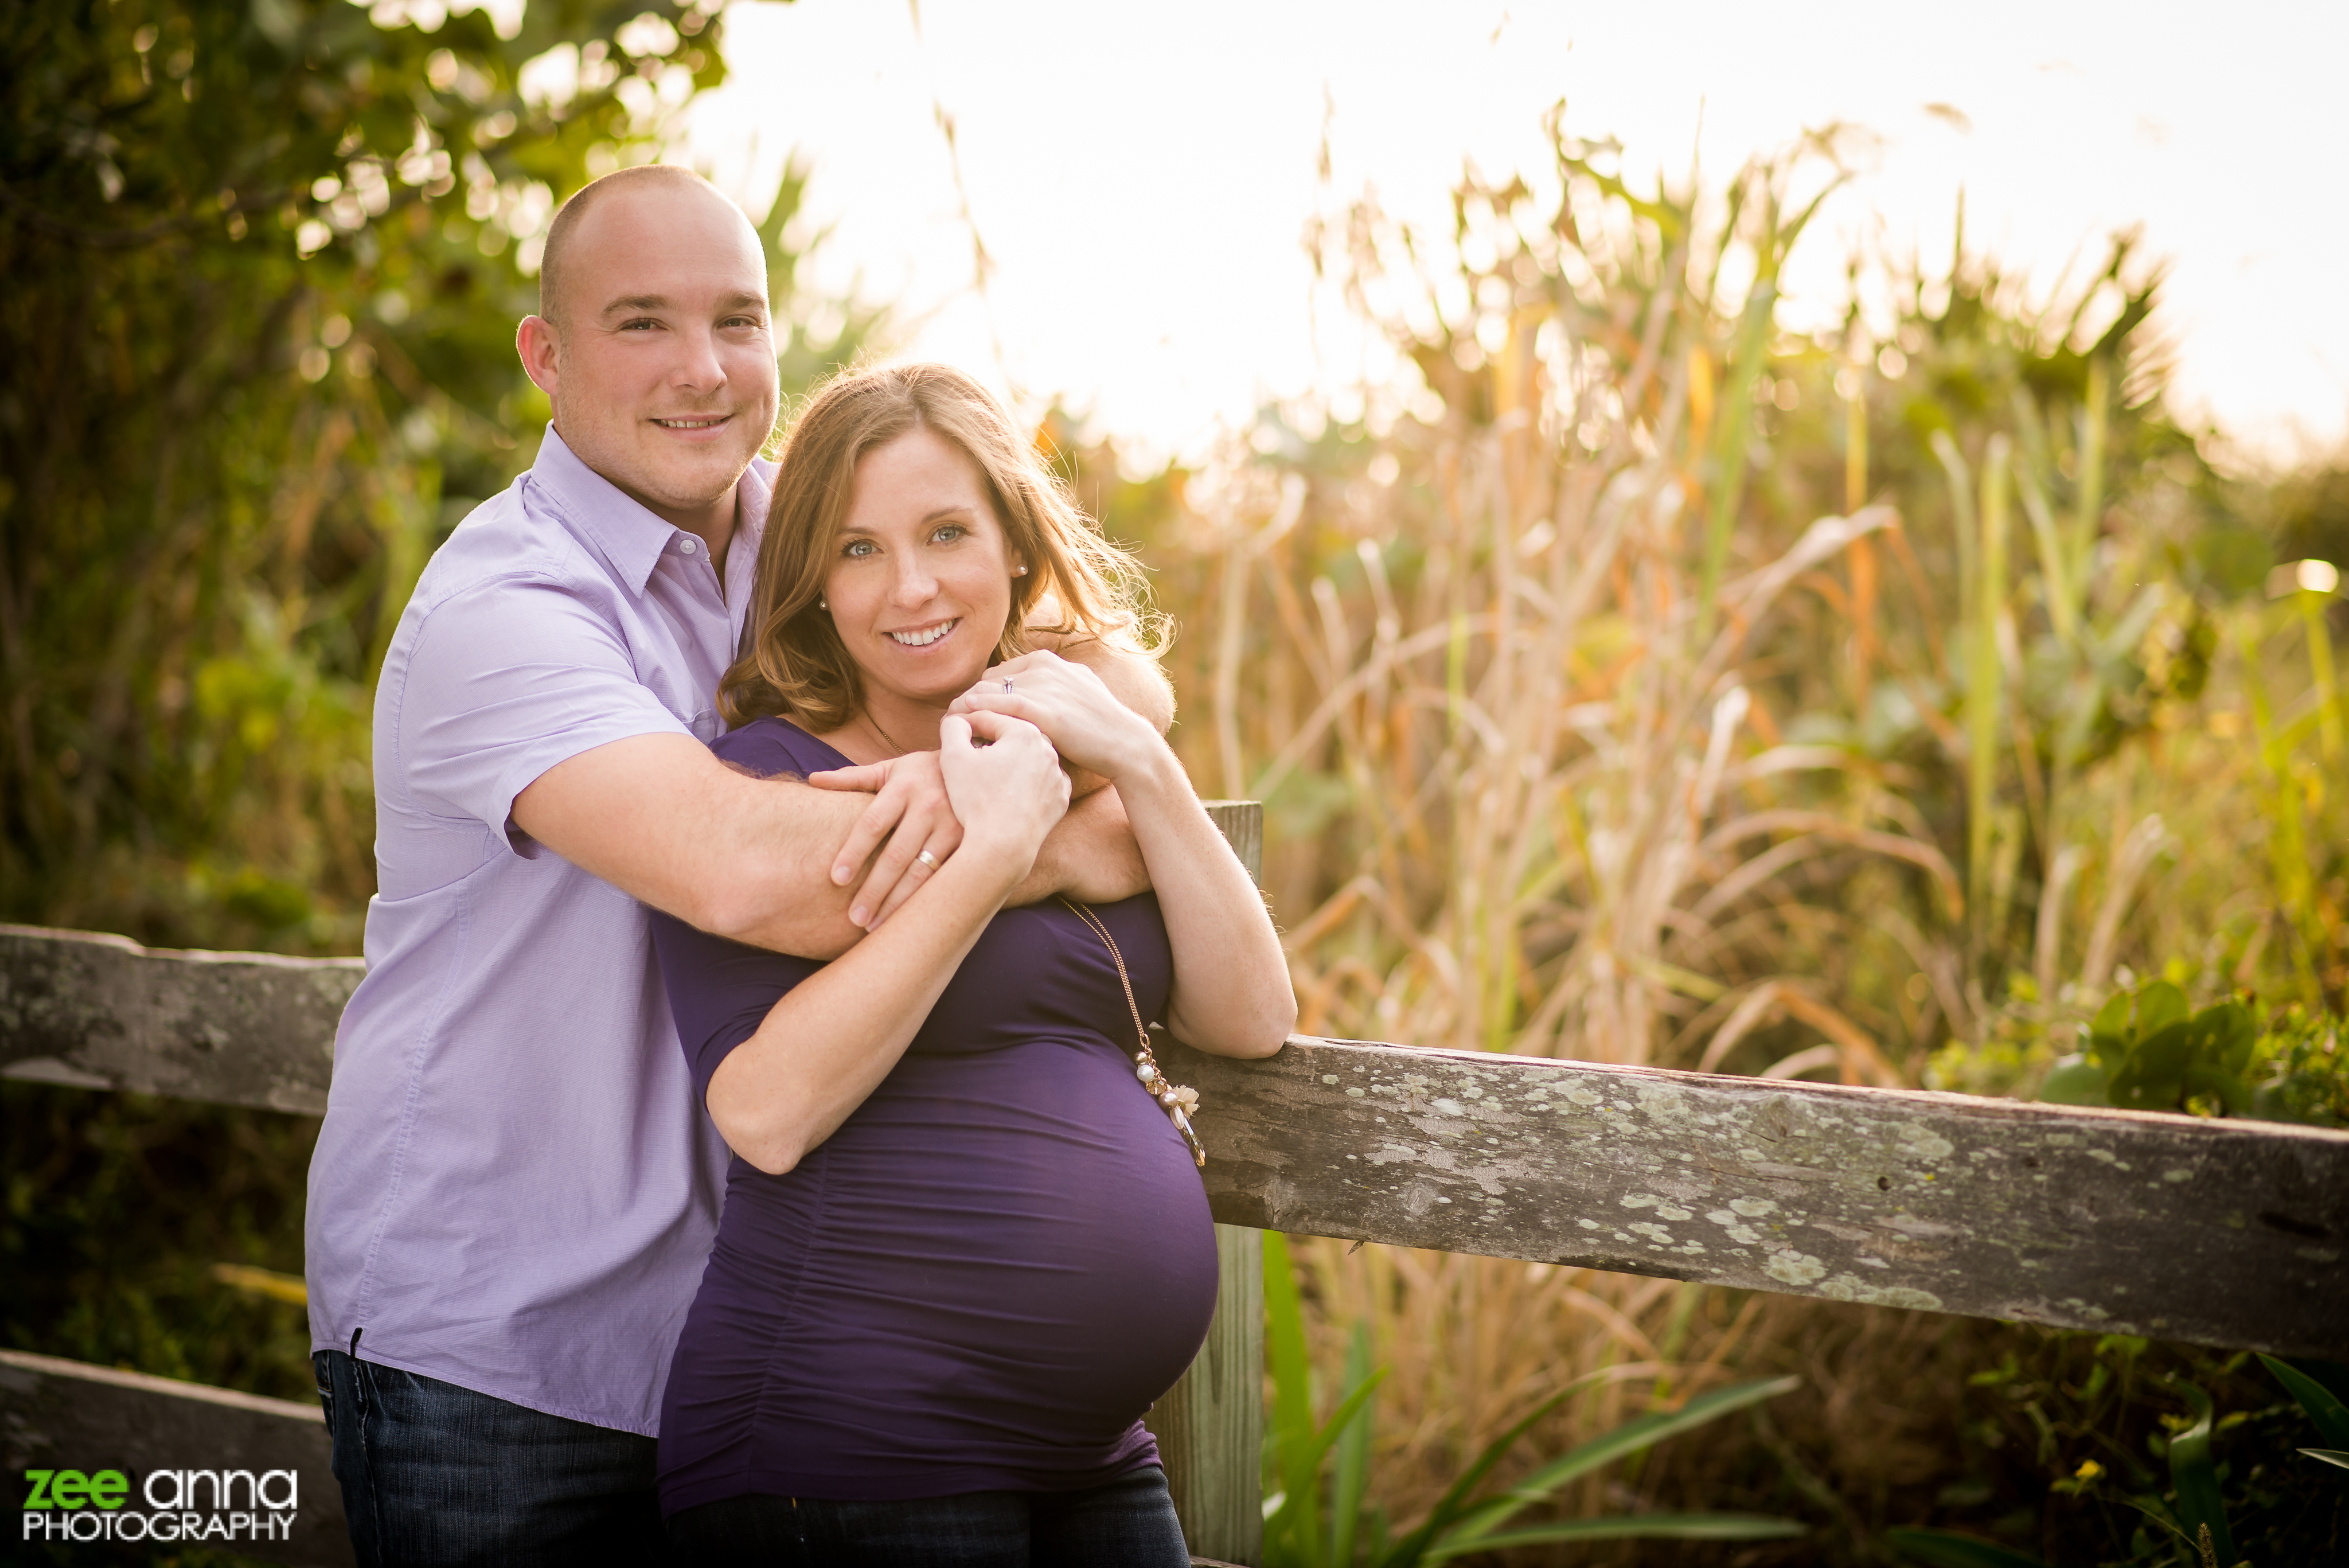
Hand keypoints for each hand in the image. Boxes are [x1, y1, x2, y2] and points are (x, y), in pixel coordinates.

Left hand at [806, 748, 963, 929]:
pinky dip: (927, 898)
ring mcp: (955, 825)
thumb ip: (853, 778)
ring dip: (899, 902)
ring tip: (876, 927)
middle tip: (854, 918)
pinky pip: (946, 877)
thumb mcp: (891, 769)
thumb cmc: (925, 772)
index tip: (836, 880)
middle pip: (896, 855)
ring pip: (922, 871)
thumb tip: (812, 781)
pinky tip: (912, 917)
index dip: (853, 853)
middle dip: (874, 890)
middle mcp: (929, 805)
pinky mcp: (974, 843)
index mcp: (903, 786)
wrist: (985, 767)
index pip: (872, 825)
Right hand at [935, 709, 1069, 886]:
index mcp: (1025, 732)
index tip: (952, 737)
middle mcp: (1048, 749)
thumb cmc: (976, 800)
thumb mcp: (953, 756)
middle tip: (969, 757)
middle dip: (990, 744)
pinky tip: (1009, 793)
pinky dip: (1026, 785)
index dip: (966, 726)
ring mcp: (1057, 776)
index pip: (989, 720)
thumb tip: (958, 719)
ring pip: (1027, 760)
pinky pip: (1039, 784)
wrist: (1003, 846)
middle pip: (1010, 738)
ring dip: (1009, 763)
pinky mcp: (1060, 800)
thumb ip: (953, 727)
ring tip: (988, 777)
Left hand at [948, 650, 1164, 784]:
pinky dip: (977, 715)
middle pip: (987, 681)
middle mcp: (1042, 666)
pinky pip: (998, 707)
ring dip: (965, 710)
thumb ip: (1051, 682)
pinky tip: (965, 727)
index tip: (970, 715)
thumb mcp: (1075, 689)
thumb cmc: (1098, 724)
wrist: (1123, 742)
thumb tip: (1030, 683)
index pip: (998, 673)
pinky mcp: (1042, 709)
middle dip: (969, 701)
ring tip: (952, 729)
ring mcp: (1042, 686)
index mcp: (1047, 659)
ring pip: (987, 693)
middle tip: (953, 723)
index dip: (982, 695)